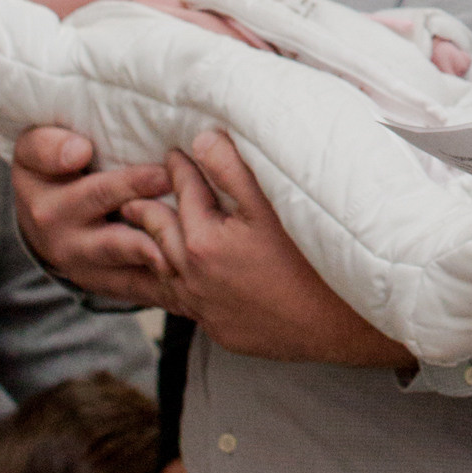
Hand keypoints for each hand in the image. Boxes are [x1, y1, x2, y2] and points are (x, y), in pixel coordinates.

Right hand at [11, 126, 175, 304]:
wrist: (62, 232)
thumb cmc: (63, 170)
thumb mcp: (45, 143)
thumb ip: (37, 123)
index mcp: (30, 170)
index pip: (39, 152)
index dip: (59, 151)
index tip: (81, 150)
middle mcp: (46, 212)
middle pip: (88, 197)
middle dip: (126, 186)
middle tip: (162, 175)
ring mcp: (76, 251)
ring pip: (114, 245)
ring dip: (147, 237)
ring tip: (176, 228)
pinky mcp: (104, 279)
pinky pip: (135, 278)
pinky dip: (161, 271)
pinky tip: (185, 261)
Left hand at [123, 132, 412, 367]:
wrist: (342, 324)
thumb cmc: (313, 260)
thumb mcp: (273, 204)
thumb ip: (232, 170)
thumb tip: (202, 140)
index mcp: (204, 243)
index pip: (185, 195)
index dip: (179, 170)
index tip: (173, 154)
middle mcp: (196, 280)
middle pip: (160, 239)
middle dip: (145, 214)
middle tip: (130, 200)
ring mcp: (209, 310)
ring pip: (164, 281)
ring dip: (148, 259)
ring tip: (133, 245)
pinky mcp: (224, 332)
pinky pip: (186, 308)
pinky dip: (172, 290)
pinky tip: (177, 286)